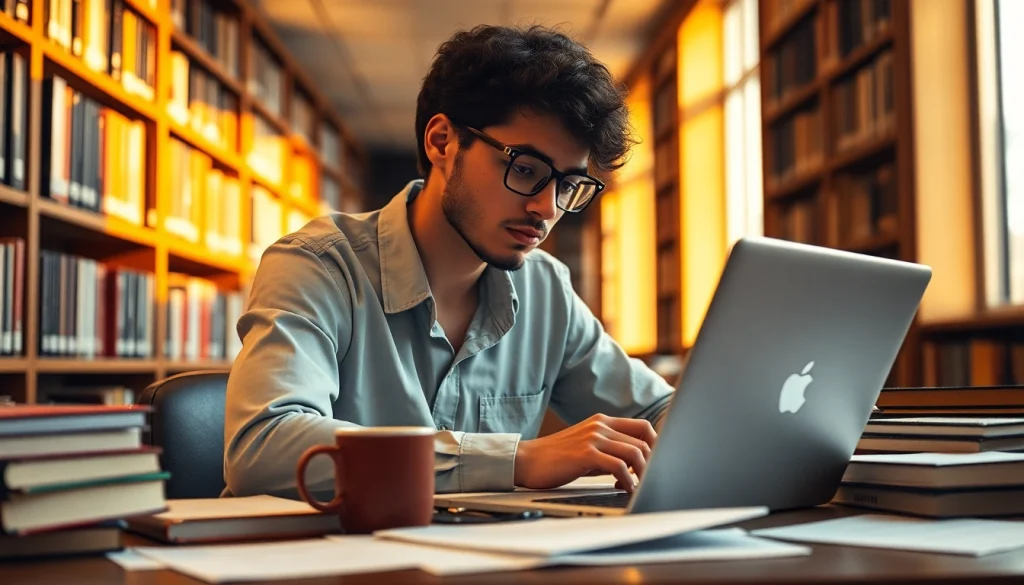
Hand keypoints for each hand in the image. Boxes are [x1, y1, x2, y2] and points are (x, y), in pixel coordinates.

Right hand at [514, 414, 655, 492]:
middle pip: (643, 440)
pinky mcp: (585, 453)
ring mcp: (593, 438)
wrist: (526, 460)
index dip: (656, 445)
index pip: (643, 427)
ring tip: (640, 487)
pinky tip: (623, 489)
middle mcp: (600, 425)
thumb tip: (635, 466)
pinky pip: (618, 466)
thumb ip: (609, 451)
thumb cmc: (556, 458)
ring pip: (635, 452)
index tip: (657, 464)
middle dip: (653, 463)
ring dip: (643, 473)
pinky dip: (627, 480)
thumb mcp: (587, 448)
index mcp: (602, 421)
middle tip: (650, 480)